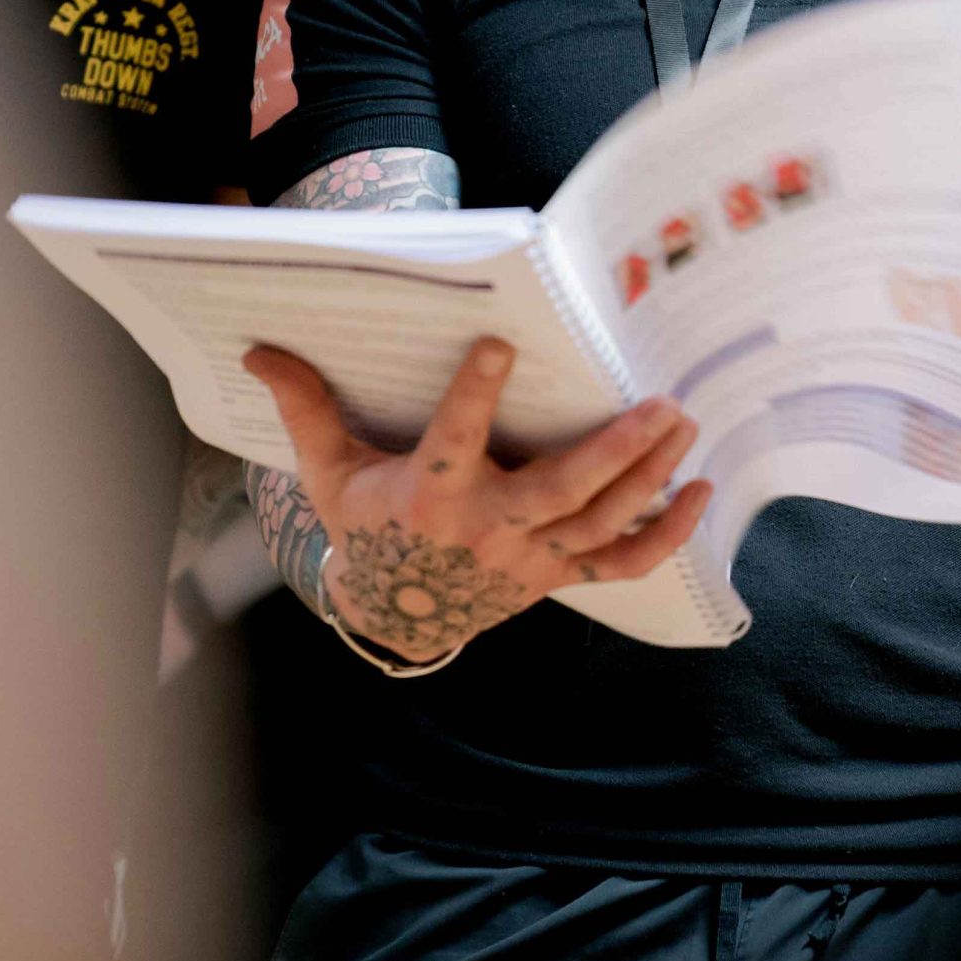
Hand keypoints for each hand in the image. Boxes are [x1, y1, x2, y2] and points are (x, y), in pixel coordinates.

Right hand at [243, 336, 712, 661]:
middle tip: (661, 404)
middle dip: (615, 452)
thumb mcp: (331, 472)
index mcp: (431, 496)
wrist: (392, 616)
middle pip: (561, 492)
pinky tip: (700, 492)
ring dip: (650, 478)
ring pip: (600, 522)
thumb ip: (309, 410)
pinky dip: (665, 536)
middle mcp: (488, 528)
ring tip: (684, 423)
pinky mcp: (557, 577)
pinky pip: (621, 565)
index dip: (476, 393)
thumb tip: (260, 350)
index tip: (502, 344)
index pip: (455, 438)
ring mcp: (529, 557)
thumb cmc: (367, 527)